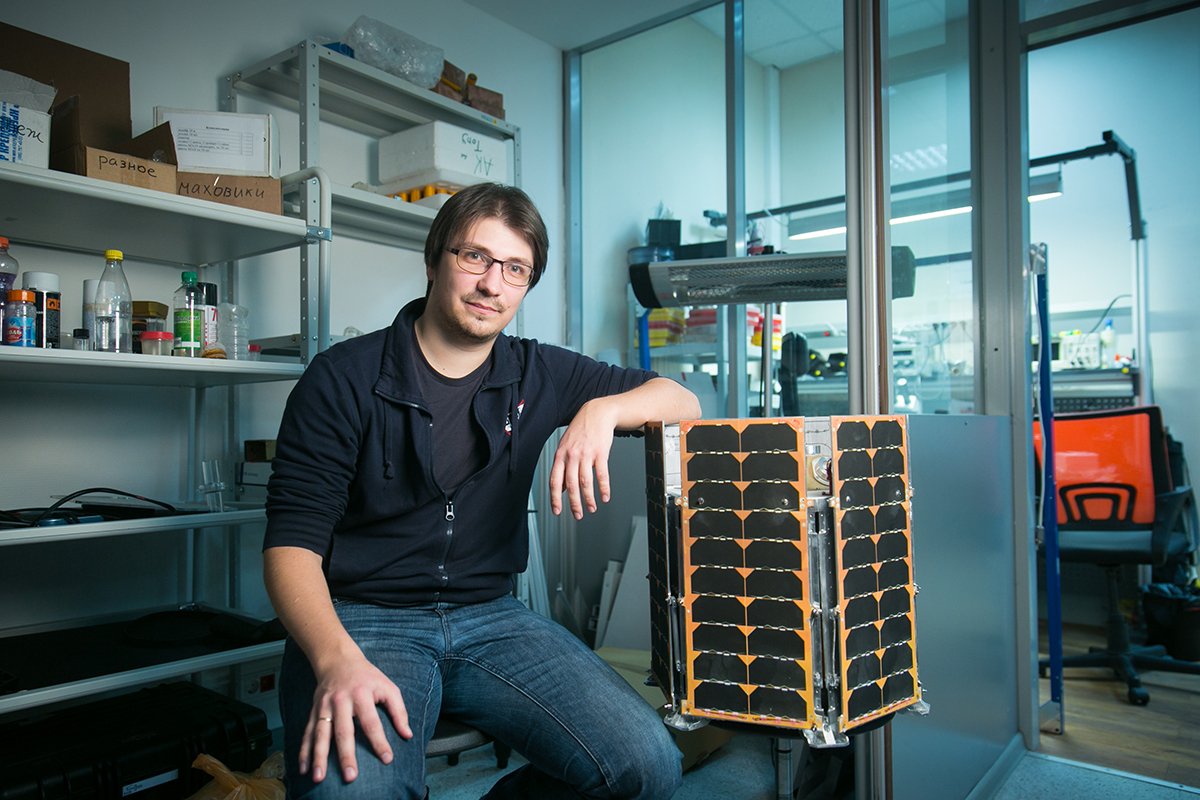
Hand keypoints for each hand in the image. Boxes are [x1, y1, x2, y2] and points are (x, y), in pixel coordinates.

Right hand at [300, 652, 411, 783]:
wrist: (338, 660)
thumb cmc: (367, 676)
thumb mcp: (388, 686)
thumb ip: (398, 710)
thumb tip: (407, 734)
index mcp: (362, 695)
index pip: (372, 722)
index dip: (380, 741)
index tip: (386, 759)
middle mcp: (341, 701)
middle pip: (343, 731)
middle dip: (346, 755)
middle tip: (350, 776)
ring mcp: (325, 706)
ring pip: (321, 734)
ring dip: (319, 757)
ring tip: (319, 777)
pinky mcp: (314, 710)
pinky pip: (308, 733)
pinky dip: (304, 751)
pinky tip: (303, 768)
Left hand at [550, 397, 618, 518]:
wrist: (597, 412)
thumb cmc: (580, 430)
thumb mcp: (566, 446)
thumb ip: (563, 466)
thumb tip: (562, 487)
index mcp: (560, 455)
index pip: (555, 481)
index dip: (555, 498)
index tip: (557, 511)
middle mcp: (572, 455)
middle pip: (571, 485)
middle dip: (574, 503)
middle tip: (578, 515)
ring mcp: (586, 454)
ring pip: (586, 482)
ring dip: (589, 499)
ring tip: (592, 508)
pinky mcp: (601, 452)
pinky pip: (602, 474)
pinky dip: (604, 488)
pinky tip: (605, 496)